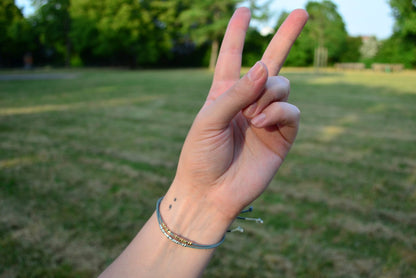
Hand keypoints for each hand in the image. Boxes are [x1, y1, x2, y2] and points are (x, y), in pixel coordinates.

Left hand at [166, 7, 307, 226]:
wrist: (211, 193)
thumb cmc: (201, 155)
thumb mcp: (209, 118)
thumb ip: (237, 92)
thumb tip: (265, 65)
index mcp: (224, 93)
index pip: (231, 56)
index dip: (236, 33)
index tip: (243, 10)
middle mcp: (248, 100)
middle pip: (271, 61)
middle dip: (285, 36)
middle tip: (302, 11)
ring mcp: (267, 117)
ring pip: (282, 85)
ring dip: (269, 94)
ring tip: (252, 116)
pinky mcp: (282, 135)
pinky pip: (291, 111)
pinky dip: (278, 112)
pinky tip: (262, 123)